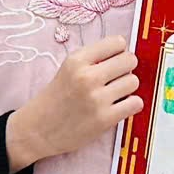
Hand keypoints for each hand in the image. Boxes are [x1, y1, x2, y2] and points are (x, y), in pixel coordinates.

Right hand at [6, 32, 141, 170]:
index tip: (114, 59)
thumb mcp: (67, 69)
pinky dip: (132, 104)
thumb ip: (92, 59)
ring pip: (134, 82)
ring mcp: (97, 99)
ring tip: (116, 93)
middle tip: (117, 77)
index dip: (119, 51)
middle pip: (129, 60)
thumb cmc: (55, 98)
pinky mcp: (104, 119)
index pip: (116, 42)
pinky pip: (136, 103)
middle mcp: (87, 77)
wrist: (37, 130)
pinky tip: (120, 106)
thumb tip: (124, 53)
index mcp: (77, 60)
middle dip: (126, 68)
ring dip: (128, 87)